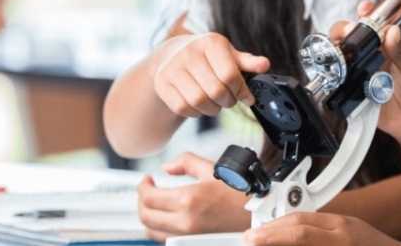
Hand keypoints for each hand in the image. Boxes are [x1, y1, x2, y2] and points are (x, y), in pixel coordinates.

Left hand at [136, 152, 250, 241]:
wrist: (258, 217)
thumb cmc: (240, 194)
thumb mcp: (212, 170)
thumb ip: (185, 162)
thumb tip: (166, 168)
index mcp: (188, 200)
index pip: (148, 197)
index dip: (142, 186)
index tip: (147, 180)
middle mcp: (185, 222)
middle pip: (145, 216)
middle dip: (142, 201)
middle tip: (148, 190)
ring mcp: (188, 237)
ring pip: (152, 231)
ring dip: (149, 215)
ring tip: (156, 204)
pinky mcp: (192, 244)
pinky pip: (165, 239)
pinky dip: (160, 228)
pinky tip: (168, 216)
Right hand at [151, 32, 269, 117]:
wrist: (173, 56)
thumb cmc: (207, 57)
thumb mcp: (228, 55)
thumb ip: (247, 62)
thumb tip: (264, 65)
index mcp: (210, 42)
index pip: (230, 75)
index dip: (242, 91)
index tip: (247, 97)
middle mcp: (189, 52)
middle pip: (215, 90)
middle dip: (228, 101)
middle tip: (229, 101)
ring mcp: (172, 68)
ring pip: (199, 101)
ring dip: (212, 109)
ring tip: (216, 104)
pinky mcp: (162, 83)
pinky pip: (183, 107)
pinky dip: (195, 112)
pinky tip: (200, 105)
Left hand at [243, 212, 400, 245]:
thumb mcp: (348, 229)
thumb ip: (321, 228)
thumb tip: (287, 229)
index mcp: (341, 226)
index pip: (300, 220)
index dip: (274, 226)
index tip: (256, 232)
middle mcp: (340, 240)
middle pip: (299, 234)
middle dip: (270, 238)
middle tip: (250, 240)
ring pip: (303, 245)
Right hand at [329, 1, 400, 146]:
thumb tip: (392, 31)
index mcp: (387, 47)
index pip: (371, 25)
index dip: (365, 15)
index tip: (365, 9)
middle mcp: (371, 59)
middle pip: (348, 39)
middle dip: (342, 32)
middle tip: (348, 32)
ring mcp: (361, 76)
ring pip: (340, 60)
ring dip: (336, 54)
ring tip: (340, 53)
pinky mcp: (355, 95)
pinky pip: (340, 86)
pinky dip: (334, 80)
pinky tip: (337, 76)